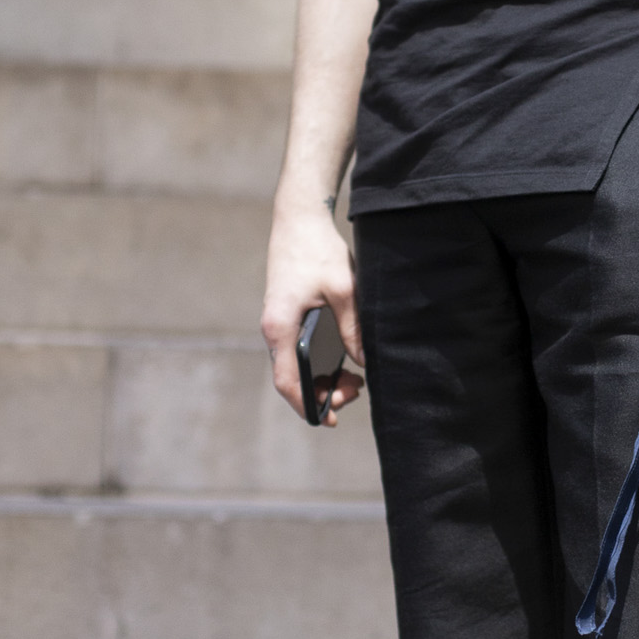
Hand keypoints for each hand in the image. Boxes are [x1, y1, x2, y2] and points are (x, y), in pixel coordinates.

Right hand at [261, 201, 364, 425]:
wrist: (298, 219)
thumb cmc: (318, 251)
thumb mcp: (344, 289)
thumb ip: (353, 328)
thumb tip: (365, 361)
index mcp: (281, 327)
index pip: (288, 381)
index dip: (307, 405)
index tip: (329, 418)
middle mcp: (274, 330)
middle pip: (293, 378)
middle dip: (323, 394)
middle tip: (356, 391)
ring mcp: (279, 324)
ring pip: (298, 366)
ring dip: (323, 378)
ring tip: (355, 380)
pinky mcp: (287, 316)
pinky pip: (300, 351)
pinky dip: (320, 363)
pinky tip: (344, 361)